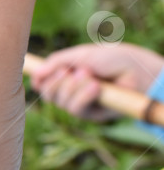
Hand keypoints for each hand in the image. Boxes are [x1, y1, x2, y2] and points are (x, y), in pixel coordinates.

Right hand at [31, 43, 163, 120]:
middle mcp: (70, 89)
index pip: (43, 82)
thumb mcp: (79, 55)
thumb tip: (35, 74)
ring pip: (61, 102)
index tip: (37, 75)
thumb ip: (56, 62)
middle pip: (48, 94)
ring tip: (89, 75)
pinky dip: (83, 96)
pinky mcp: (91, 114)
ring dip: (72, 88)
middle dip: (56, 82)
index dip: (39, 80)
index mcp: (66, 74)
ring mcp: (80, 102)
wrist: (134, 69)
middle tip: (69, 71)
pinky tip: (95, 86)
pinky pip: (76, 109)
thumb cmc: (109, 58)